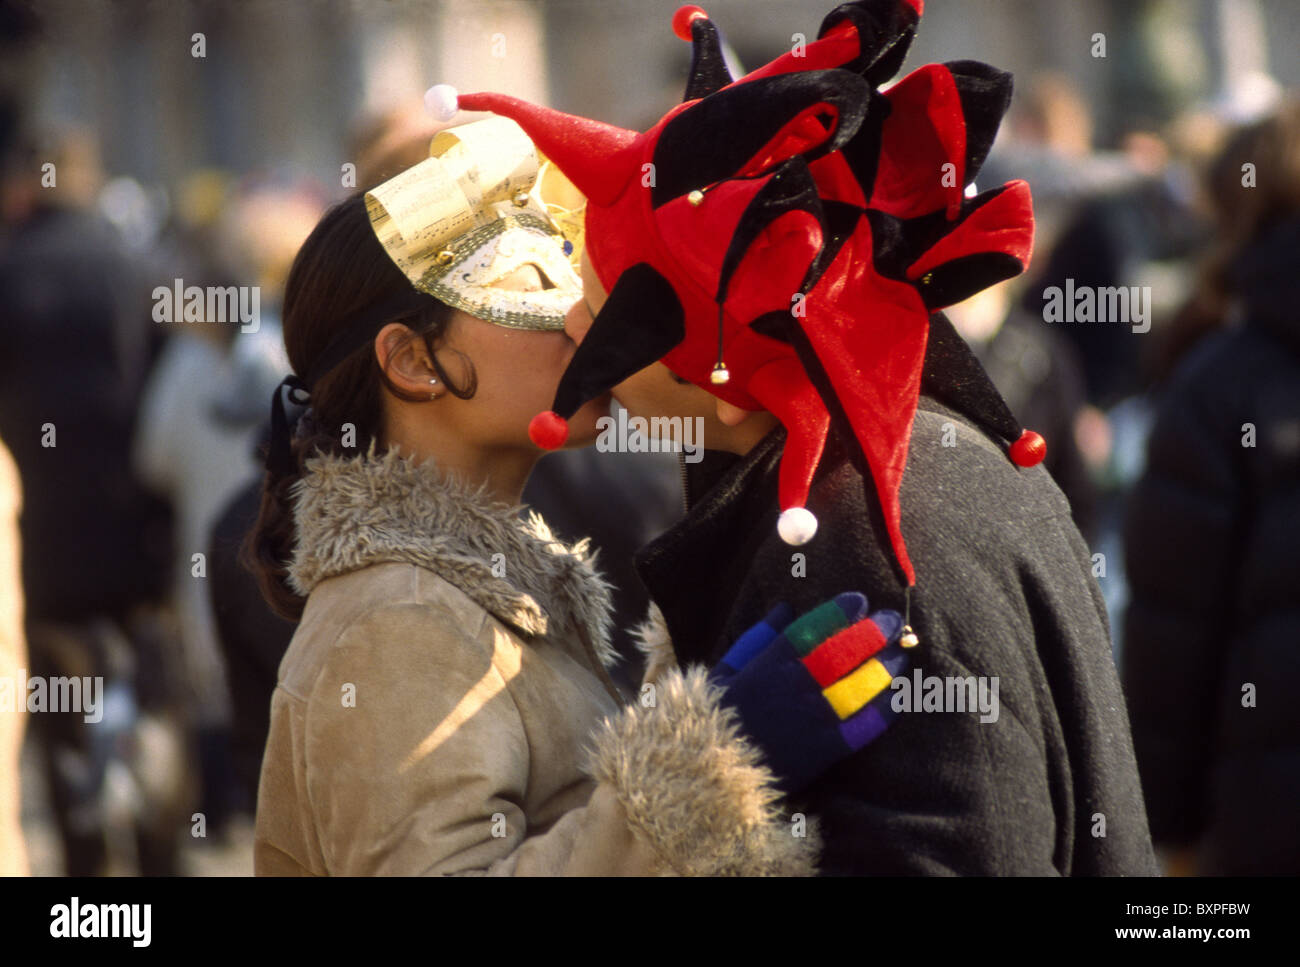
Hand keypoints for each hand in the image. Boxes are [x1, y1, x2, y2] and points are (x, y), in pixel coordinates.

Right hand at [709, 591, 914, 794]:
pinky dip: (884, 709)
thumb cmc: (716, 715)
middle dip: (873, 632)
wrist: (711, 770)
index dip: (841, 611)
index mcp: (769, 662)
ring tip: (900, 655)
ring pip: (858, 685)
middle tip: (892, 621)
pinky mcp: (824, 749)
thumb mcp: (728, 669)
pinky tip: (898, 696)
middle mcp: (794, 685)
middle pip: (843, 651)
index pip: (813, 627)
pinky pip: (862, 726)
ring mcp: (811, 717)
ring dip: (884, 667)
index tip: (861, 601)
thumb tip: (786, 607)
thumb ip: (758, 636)